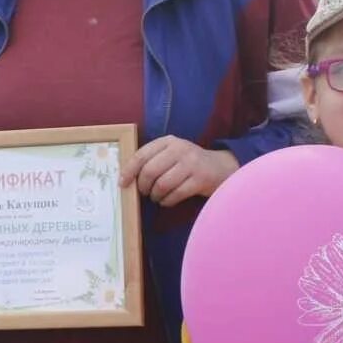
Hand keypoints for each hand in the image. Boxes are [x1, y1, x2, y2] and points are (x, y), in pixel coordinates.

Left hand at [123, 136, 237, 206]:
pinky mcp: (200, 179)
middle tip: (144, 193)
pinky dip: (167, 201)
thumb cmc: (188, 163)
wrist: (220, 167)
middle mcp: (180, 149)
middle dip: (143, 186)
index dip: (129, 170)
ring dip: (156, 195)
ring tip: (157, 197)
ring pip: (162, 184)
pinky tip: (167, 200)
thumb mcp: (171, 154)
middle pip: (150, 171)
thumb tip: (126, 177)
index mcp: (168, 141)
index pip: (142, 155)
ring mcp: (191, 164)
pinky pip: (176, 194)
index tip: (122, 183)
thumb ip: (152, 160)